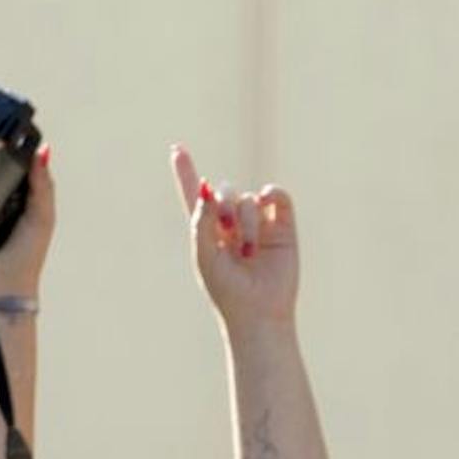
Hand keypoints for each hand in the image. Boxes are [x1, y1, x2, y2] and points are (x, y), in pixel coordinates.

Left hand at [172, 145, 296, 330]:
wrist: (259, 309)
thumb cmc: (226, 290)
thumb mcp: (204, 257)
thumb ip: (201, 222)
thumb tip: (208, 189)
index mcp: (206, 231)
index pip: (195, 196)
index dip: (186, 173)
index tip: (176, 149)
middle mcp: (231, 223)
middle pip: (223, 191)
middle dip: (222, 207)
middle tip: (226, 233)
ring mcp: (257, 221)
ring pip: (247, 197)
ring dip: (246, 222)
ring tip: (248, 252)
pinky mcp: (283, 223)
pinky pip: (275, 194)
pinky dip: (270, 196)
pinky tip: (267, 208)